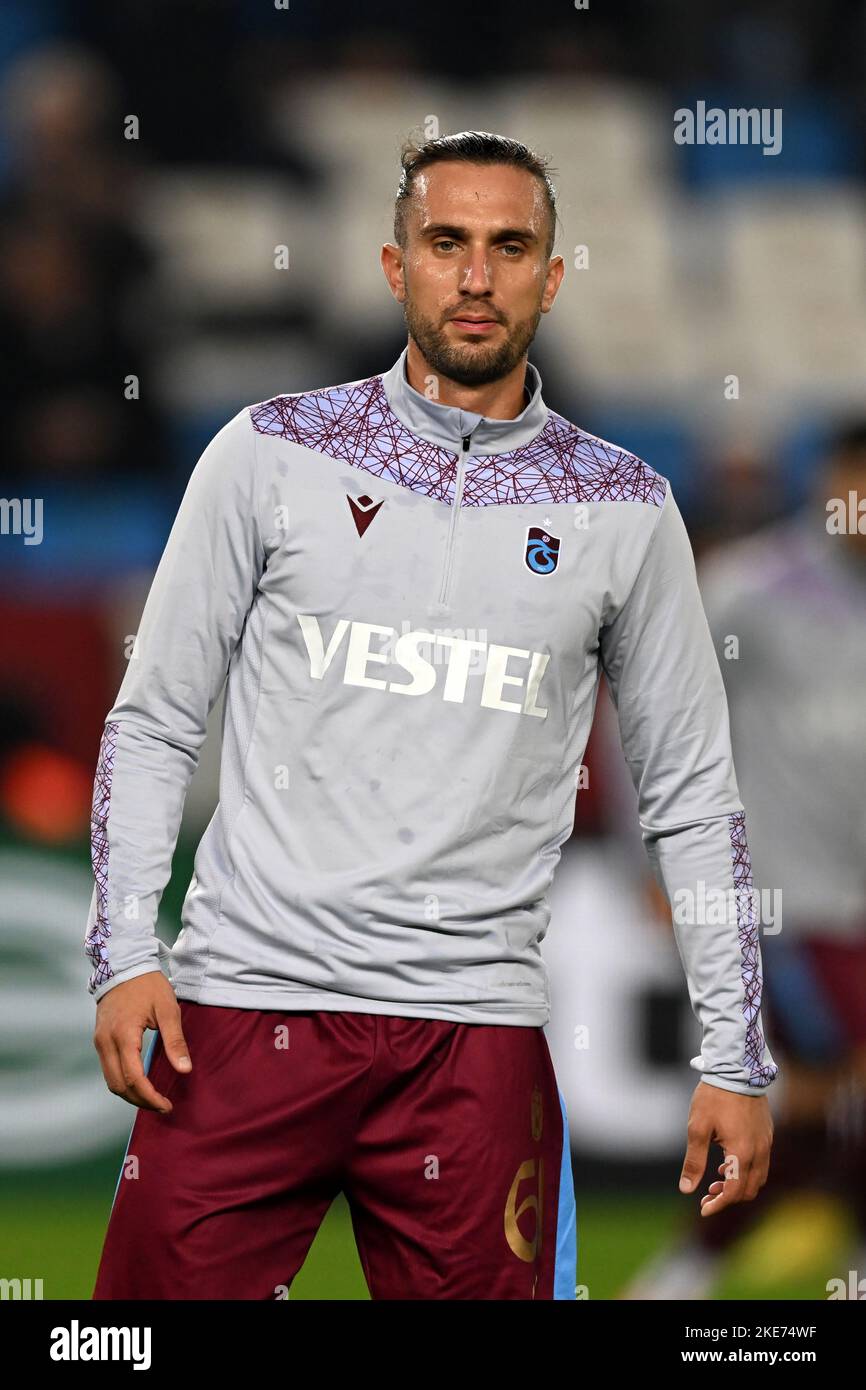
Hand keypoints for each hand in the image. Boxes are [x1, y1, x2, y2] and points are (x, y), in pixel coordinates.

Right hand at [93, 971, 191, 1113]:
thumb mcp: (168, 1009)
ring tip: (152, 1097)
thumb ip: (175, 1041)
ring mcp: (100, 1042)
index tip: (167, 1105)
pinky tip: (140, 1081)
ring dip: (130, 1094)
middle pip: (118, 1086)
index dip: (150, 1097)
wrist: (123, 965)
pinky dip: (123, 1081)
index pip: (134, 1078)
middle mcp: (106, 1042)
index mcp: (123, 1036)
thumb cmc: (148, 985)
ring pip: (110, 1081)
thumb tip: (185, 1070)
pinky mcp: (99, 1039)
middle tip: (162, 1105)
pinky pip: (108, 1069)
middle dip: (140, 1100)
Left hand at [679, 1080, 772, 1215]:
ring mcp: (766, 1142)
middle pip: (749, 1190)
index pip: (733, 1191)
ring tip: (716, 1178)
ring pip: (758, 1178)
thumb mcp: (697, 1128)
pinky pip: (761, 1163)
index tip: (703, 1208)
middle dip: (728, 1197)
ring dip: (739, 1185)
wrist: (736, 1069)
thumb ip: (694, 1161)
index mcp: (742, 1153)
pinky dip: (746, 1171)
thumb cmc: (714, 1097)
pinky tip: (727, 1161)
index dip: (718, 1204)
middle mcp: (759, 1151)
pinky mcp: (767, 1133)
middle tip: (707, 1194)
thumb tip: (687, 1189)